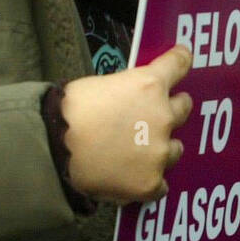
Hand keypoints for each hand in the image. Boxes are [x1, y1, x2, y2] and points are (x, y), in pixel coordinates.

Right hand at [62, 45, 192, 202]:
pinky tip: (133, 178)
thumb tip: (127, 99)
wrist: (55, 149)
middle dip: (175, 108)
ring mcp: (160, 153)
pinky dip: (149, 180)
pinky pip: (161, 182)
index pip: (176, 66)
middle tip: (162, 113)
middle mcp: (163, 118)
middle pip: (184, 109)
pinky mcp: (152, 182)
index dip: (181, 60)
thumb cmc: (69, 112)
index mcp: (149, 86)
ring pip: (174, 149)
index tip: (184, 57)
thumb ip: (124, 90)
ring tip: (141, 153)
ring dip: (162, 148)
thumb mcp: (98, 86)